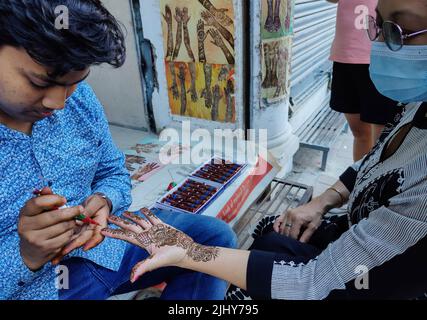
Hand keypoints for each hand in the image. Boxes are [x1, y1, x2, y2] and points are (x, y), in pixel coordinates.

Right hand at [18, 187, 82, 270]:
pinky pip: (64, 238)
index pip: (37, 203)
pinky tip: (69, 230)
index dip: (53, 199)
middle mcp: (26, 227)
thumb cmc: (38, 224)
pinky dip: (70, 233)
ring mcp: (35, 239)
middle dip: (70, 212)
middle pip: (53, 216)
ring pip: (61, 227)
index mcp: (24, 214)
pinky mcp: (45, 248)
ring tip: (74, 220)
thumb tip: (47, 188)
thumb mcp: (38, 211)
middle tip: (80, 209)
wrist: (32, 250)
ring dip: (72, 222)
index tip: (64, 199)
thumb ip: (44, 199)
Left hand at [51, 194, 110, 263]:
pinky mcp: (74, 232)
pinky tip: (54, 256)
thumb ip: (89, 210)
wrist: (93, 203)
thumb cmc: (97, 201)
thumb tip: (80, 218)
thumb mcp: (96, 202)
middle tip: (64, 251)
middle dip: (74, 246)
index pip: (98, 236)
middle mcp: (91, 231)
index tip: (85, 248)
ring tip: (55, 258)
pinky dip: (61, 247)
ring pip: (74, 242)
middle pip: (83, 240)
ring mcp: (82, 233)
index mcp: (100, 225)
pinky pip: (68, 240)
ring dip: (65, 251)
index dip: (92, 243)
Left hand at [102, 208, 216, 282]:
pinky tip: (142, 209)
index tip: (103, 230)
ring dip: (131, 216)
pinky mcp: (162, 226)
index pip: (125, 236)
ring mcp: (154, 230)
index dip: (114, 233)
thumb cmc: (172, 257)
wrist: (186, 251)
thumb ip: (143, 268)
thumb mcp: (156, 261)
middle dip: (119, 222)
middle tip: (109, 217)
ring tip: (123, 212)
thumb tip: (132, 279)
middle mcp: (146, 235)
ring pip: (140, 221)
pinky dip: (147, 213)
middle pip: (130, 227)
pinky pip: (152, 217)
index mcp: (143, 242)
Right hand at [273, 198, 325, 242]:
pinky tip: (277, 231)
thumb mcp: (313, 226)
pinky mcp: (286, 212)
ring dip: (283, 235)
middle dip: (288, 239)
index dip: (294, 241)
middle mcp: (290, 215)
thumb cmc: (315, 215)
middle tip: (291, 244)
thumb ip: (307, 236)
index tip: (296, 246)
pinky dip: (276, 226)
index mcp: (298, 219)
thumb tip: (301, 244)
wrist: (315, 206)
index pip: (292, 234)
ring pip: (281, 227)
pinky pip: (278, 220)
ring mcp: (287, 213)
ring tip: (286, 240)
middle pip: (286, 231)